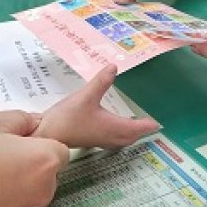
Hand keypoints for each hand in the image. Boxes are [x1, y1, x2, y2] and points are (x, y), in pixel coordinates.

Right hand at [0, 111, 69, 206]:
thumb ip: (22, 119)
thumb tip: (35, 124)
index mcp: (44, 160)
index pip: (59, 147)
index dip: (38, 142)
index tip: (15, 141)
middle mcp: (45, 191)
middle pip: (48, 171)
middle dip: (30, 161)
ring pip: (34, 190)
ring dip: (19, 182)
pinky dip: (6, 201)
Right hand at [34, 65, 159, 148]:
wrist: (47, 134)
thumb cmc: (68, 117)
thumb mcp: (86, 95)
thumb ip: (101, 81)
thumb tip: (114, 66)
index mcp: (113, 127)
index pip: (138, 128)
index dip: (149, 125)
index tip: (159, 123)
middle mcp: (110, 136)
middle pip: (132, 136)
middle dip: (142, 130)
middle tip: (151, 123)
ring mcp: (100, 140)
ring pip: (123, 139)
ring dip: (131, 133)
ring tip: (137, 125)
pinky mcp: (92, 140)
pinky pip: (114, 139)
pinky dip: (121, 134)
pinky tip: (115, 127)